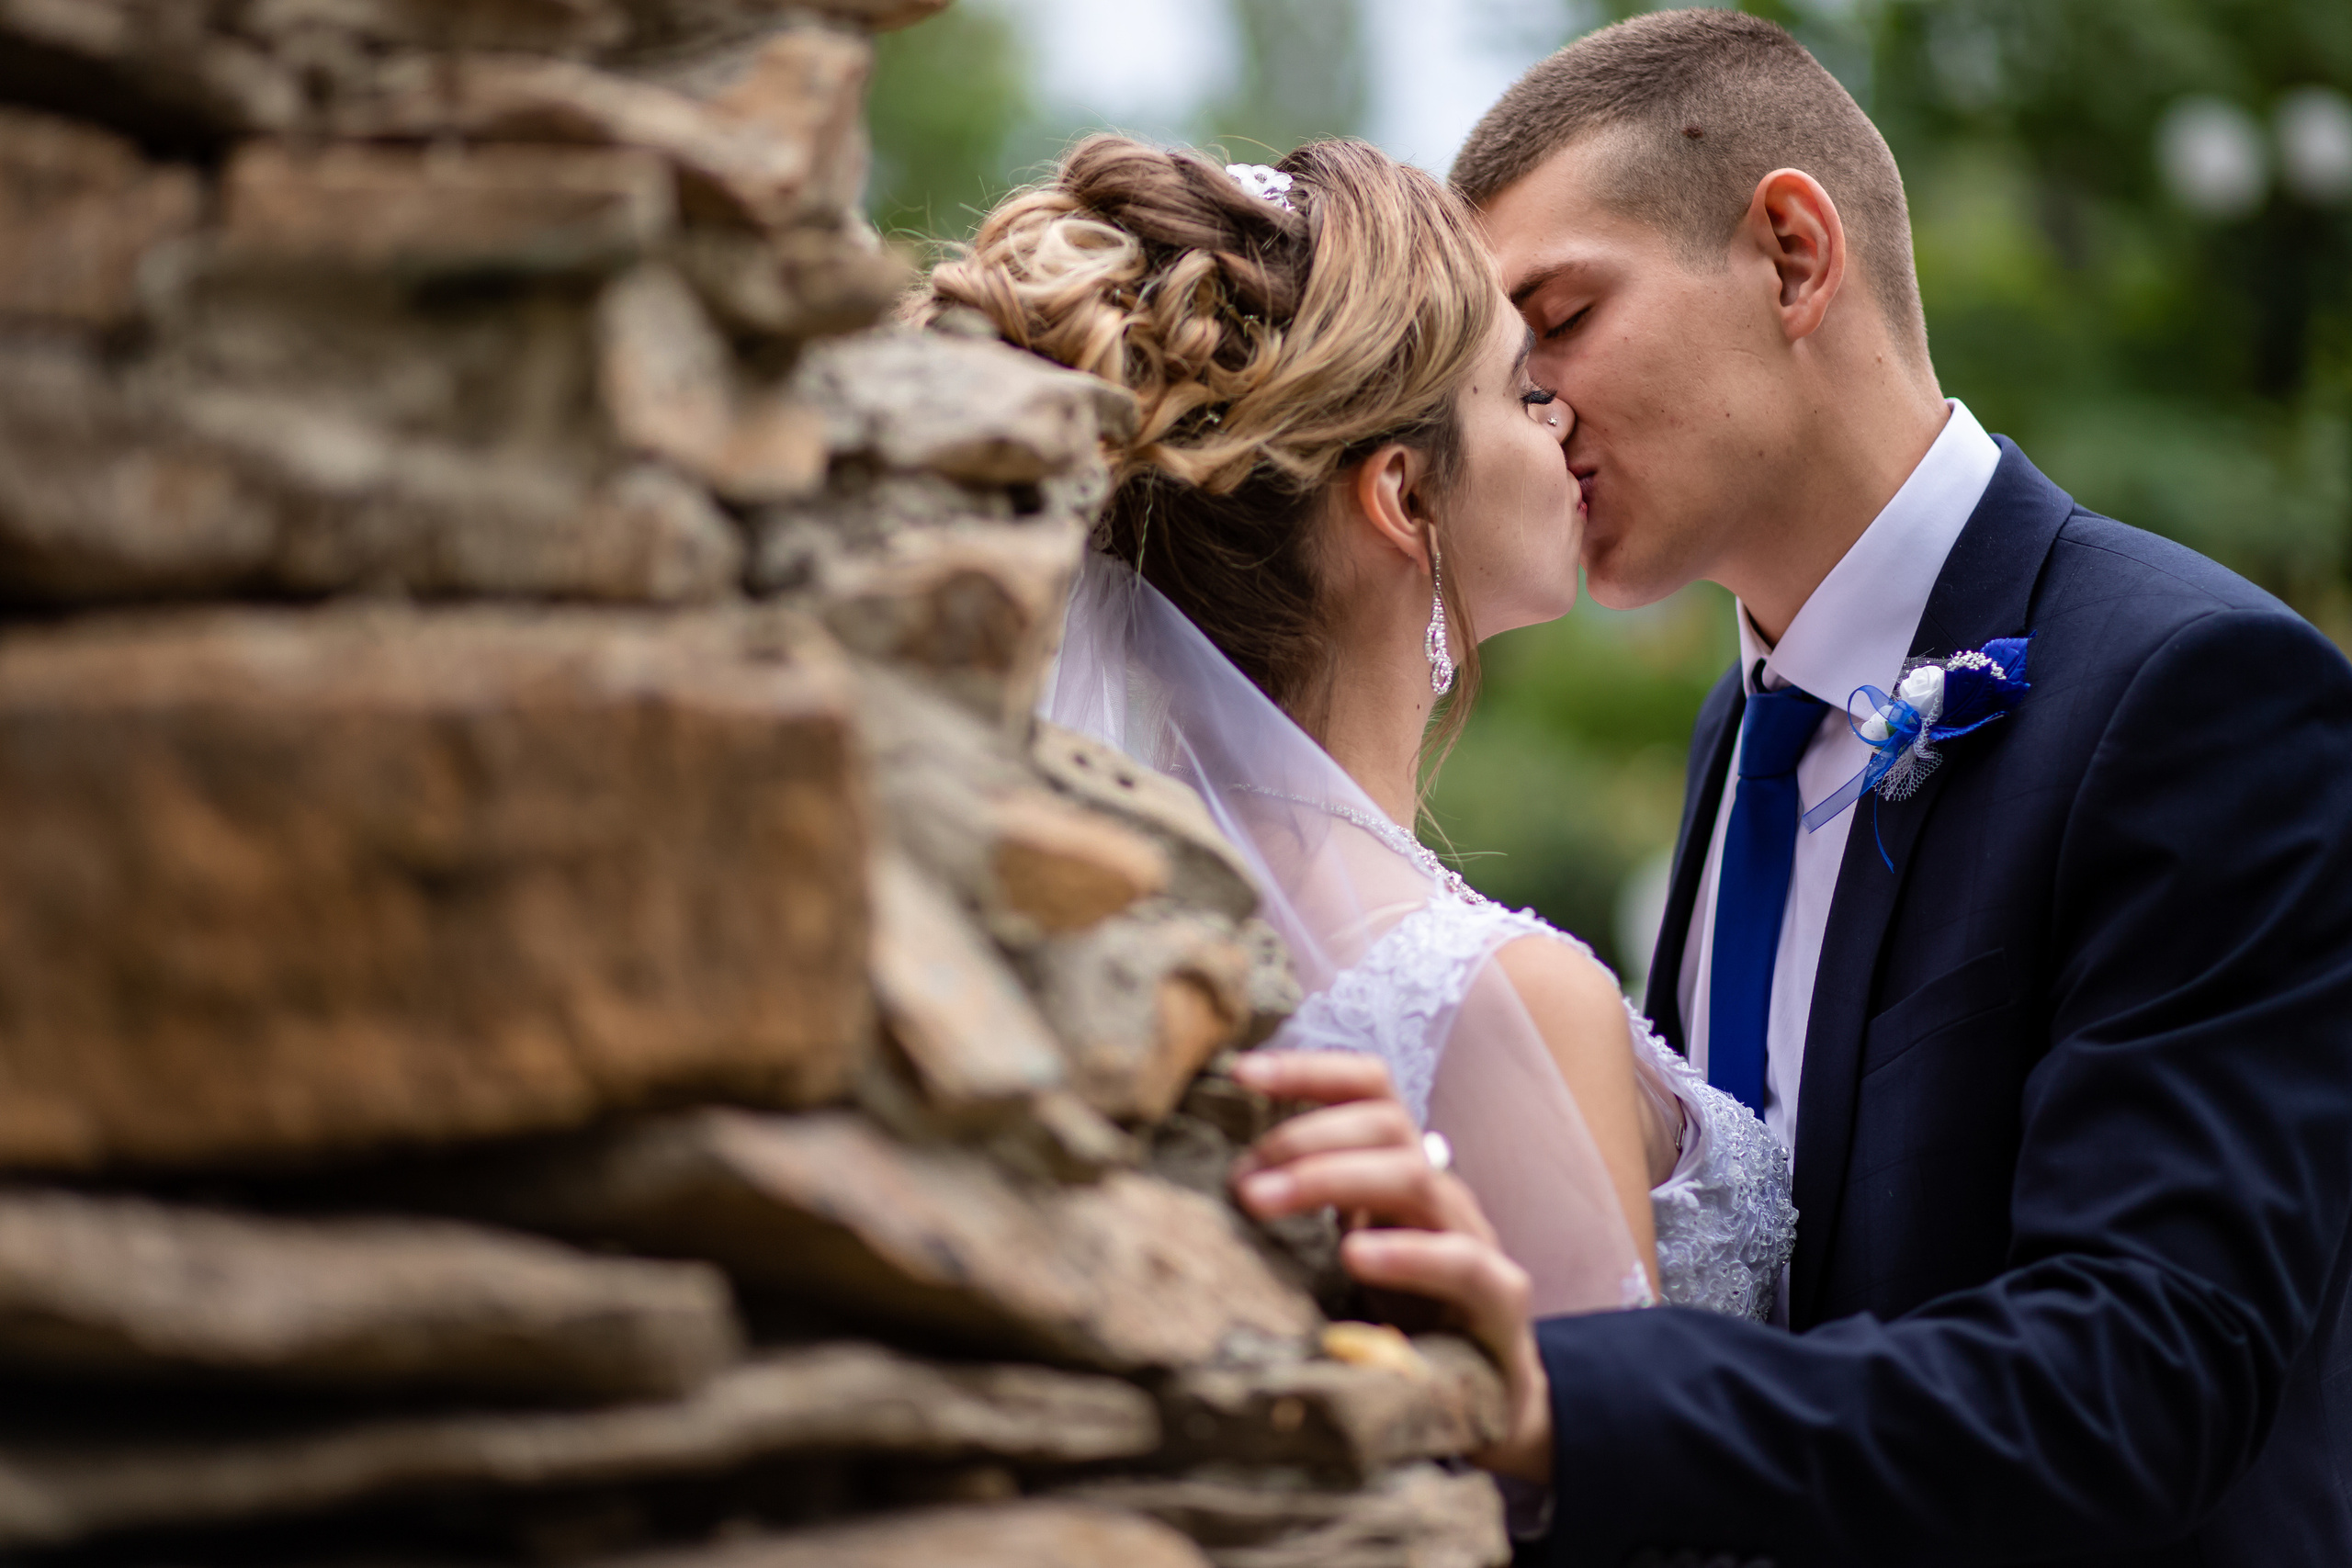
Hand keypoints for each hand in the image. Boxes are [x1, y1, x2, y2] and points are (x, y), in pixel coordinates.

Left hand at [1229, 1050, 1554, 1484]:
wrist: (1484, 1393)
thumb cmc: (1394, 1313)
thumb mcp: (1335, 1251)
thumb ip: (1290, 1209)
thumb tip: (1206, 1182)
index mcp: (1395, 1168)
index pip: (1366, 1088)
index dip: (1309, 1070)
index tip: (1241, 1072)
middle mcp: (1436, 1190)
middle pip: (1384, 1122)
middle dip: (1304, 1136)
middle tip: (1241, 1181)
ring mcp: (1472, 1236)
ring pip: (1413, 1177)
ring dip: (1331, 1178)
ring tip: (1264, 1202)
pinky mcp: (1500, 1296)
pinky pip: (1461, 1261)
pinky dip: (1406, 1253)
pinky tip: (1354, 1256)